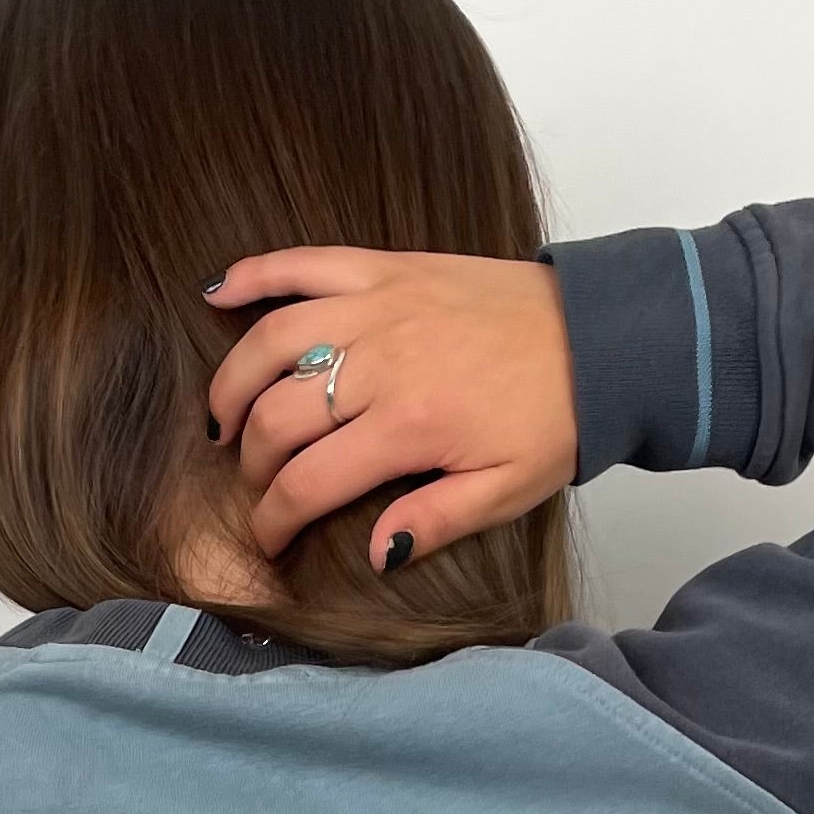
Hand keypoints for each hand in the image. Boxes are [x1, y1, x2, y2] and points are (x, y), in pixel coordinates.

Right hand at [204, 249, 576, 573]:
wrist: (596, 337)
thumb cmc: (554, 419)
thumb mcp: (506, 492)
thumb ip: (436, 522)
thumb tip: (375, 551)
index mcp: (407, 428)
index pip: (307, 483)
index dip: (273, 520)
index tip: (266, 540)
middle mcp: (379, 362)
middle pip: (276, 416)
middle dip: (250, 462)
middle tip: (255, 484)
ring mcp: (378, 306)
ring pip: (272, 340)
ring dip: (234, 383)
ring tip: (225, 418)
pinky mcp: (386, 267)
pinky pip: (303, 262)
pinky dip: (254, 274)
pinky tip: (217, 293)